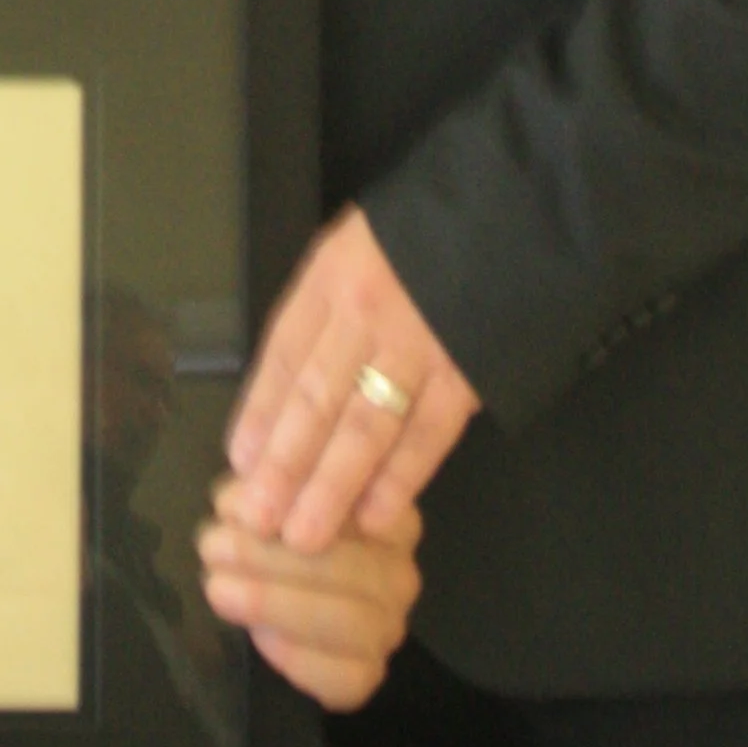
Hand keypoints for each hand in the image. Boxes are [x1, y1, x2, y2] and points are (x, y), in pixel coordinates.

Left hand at [197, 478, 420, 710]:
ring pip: (349, 621)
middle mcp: (398, 567)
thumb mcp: (269, 488)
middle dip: (272, 558)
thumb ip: (266, 475)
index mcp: (384, 509)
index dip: (292, 503)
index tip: (236, 505)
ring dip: (276, 604)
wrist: (280, 601)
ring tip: (219, 587)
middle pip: (351, 565)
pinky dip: (298, 657)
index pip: (353, 502)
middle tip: (213, 547)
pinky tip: (260, 637)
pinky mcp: (370, 672)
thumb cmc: (271, 530)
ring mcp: (390, 624)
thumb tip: (244, 476)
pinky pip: (344, 675)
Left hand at [226, 206, 479, 552]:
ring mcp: (420, 344)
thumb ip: (320, 314)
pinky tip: (374, 517)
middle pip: (317, 398)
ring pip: (366, 425)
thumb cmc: (418, 237)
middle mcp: (367, 311)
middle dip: (284, 465)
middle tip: (260, 518)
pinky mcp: (468, 373)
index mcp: (332, 276)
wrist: (508, 211)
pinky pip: (428, 435)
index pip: (284, 353)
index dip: (261, 412)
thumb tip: (281, 396)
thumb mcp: (353, 250)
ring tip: (304, 535)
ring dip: (332, 485)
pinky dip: (401, 479)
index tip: (239, 462)